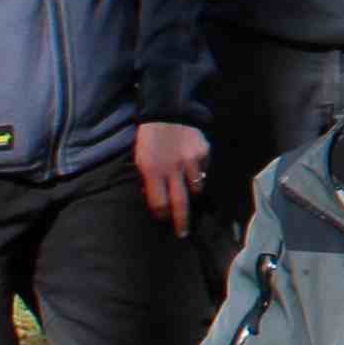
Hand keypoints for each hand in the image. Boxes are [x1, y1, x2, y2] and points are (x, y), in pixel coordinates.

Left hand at [132, 118, 209, 234]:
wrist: (167, 111)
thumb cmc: (149, 138)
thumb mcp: (140, 159)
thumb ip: (148, 180)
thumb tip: (153, 198)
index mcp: (152, 171)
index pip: (159, 204)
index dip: (161, 214)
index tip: (163, 217)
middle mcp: (172, 169)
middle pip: (179, 204)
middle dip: (181, 222)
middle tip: (182, 233)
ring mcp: (190, 161)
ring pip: (196, 188)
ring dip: (192, 192)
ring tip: (188, 191)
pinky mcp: (203, 153)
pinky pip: (203, 170)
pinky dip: (199, 171)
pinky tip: (192, 166)